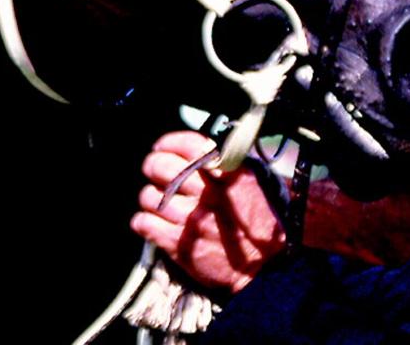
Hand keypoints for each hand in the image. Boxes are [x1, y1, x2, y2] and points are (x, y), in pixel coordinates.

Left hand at [130, 131, 285, 293]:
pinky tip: (154, 222)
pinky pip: (143, 223)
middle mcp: (207, 193)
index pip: (188, 145)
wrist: (266, 266)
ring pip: (148, 195)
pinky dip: (143, 220)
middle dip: (153, 165)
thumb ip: (229, 164)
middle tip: (155, 170)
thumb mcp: (256, 182)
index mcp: (228, 174)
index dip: (169, 143)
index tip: (163, 147)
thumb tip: (204, 151)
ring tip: (161, 201)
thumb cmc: (263, 221)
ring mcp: (190, 219)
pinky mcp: (177, 244)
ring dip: (151, 196)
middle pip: (160, 166)